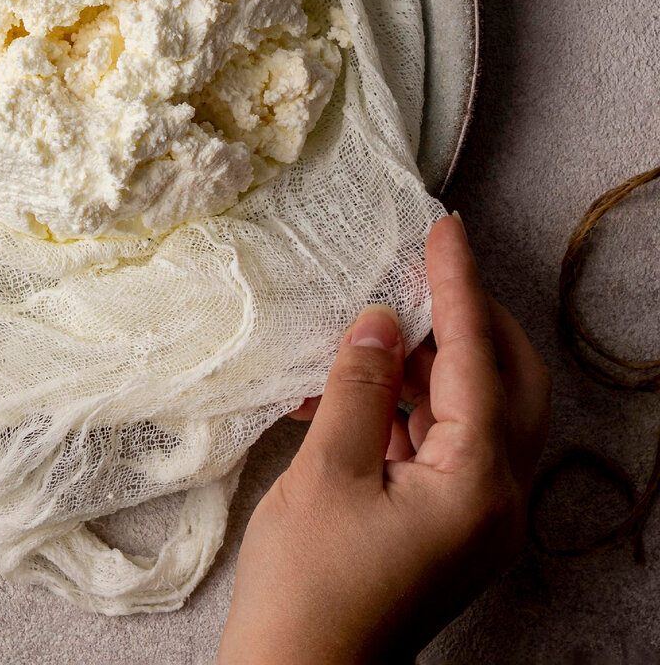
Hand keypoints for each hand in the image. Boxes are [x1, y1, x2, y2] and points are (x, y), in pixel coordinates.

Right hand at [217, 215, 550, 663]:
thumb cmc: (309, 588)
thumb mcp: (327, 473)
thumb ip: (361, 388)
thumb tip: (384, 321)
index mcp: (476, 487)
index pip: (477, 359)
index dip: (457, 287)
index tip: (443, 228)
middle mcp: (494, 501)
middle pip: (507, 384)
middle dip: (469, 321)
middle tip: (424, 272)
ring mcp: (471, 516)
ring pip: (473, 411)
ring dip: (429, 364)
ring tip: (374, 327)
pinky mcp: (442, 524)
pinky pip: (441, 443)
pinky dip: (405, 406)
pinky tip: (351, 389)